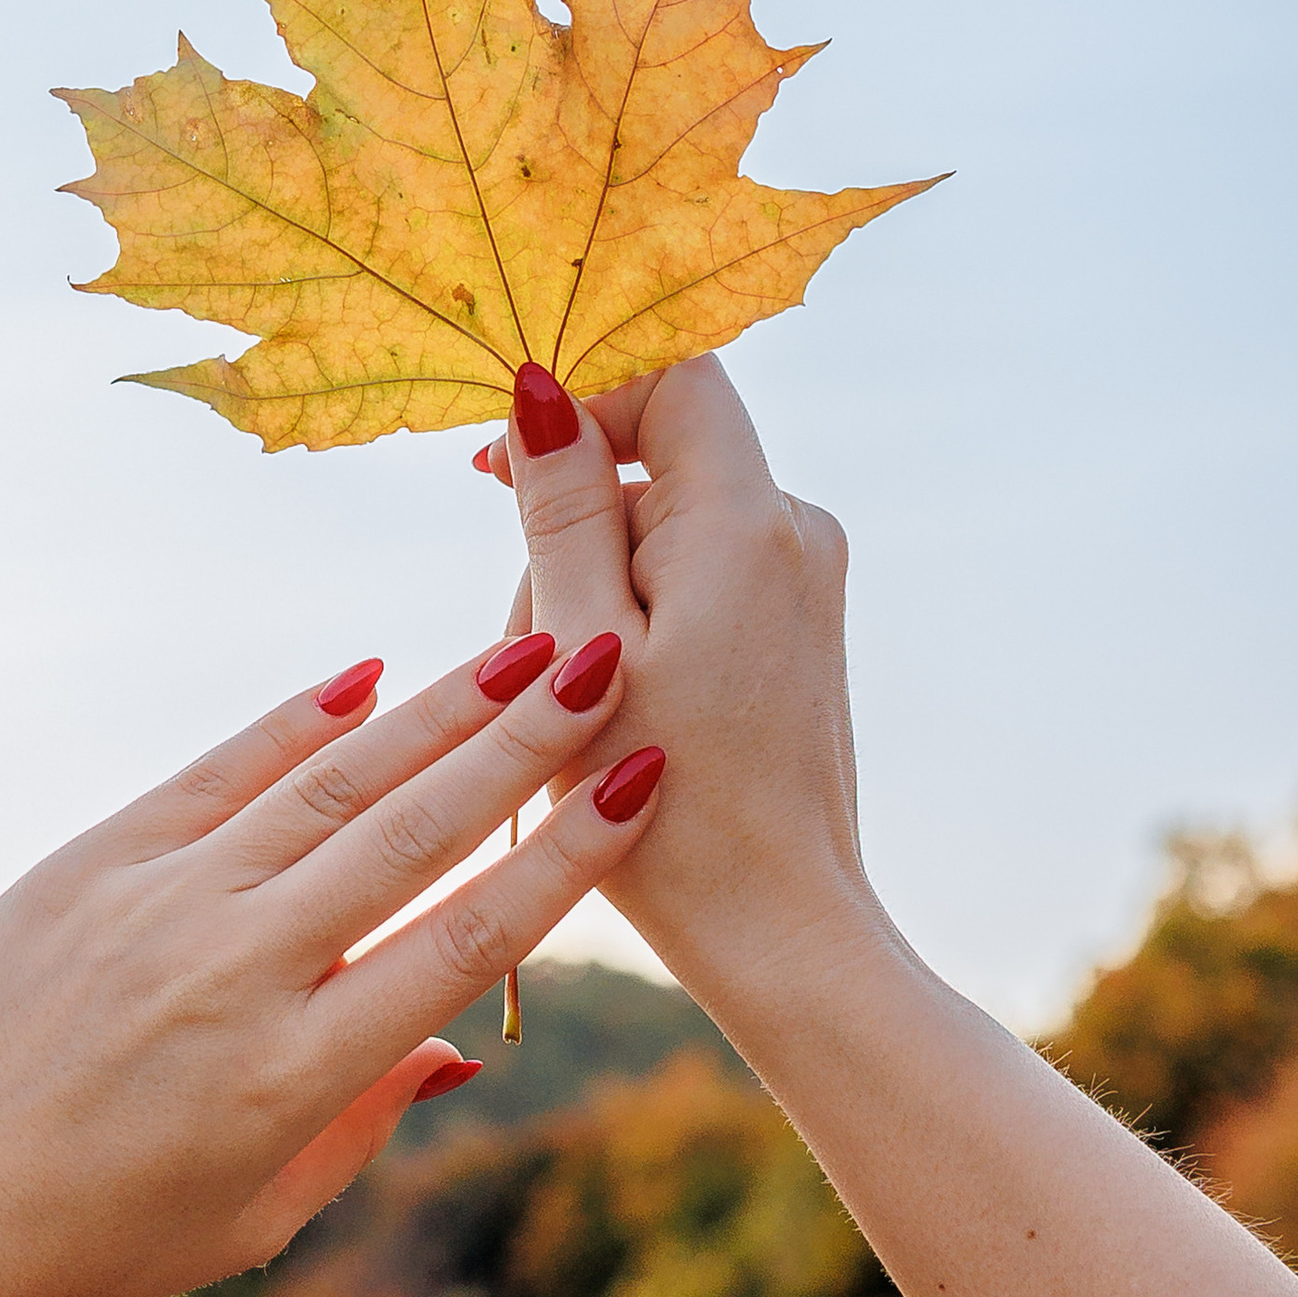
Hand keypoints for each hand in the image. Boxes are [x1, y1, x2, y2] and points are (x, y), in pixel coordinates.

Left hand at [0, 624, 668, 1296]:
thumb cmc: (94, 1238)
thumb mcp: (254, 1219)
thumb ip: (364, 1123)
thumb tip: (460, 1041)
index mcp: (289, 1077)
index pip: (461, 945)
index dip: (562, 862)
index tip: (636, 787)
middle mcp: (234, 974)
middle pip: (408, 837)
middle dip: (520, 748)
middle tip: (606, 668)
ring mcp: (158, 905)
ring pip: (325, 784)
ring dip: (434, 713)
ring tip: (520, 654)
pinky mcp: (90, 862)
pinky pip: (214, 774)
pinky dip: (294, 722)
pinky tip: (368, 677)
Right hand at [475, 354, 890, 1021]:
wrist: (778, 927)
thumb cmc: (664, 803)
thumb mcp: (578, 647)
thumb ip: (559, 505)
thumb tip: (537, 384)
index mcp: (746, 518)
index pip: (670, 370)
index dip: (579, 393)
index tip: (496, 468)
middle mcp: (793, 528)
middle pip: (652, 455)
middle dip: (570, 525)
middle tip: (538, 646)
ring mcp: (802, 576)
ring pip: (660, 522)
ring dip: (594, 586)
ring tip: (576, 703)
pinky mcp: (794, 621)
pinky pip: (692, 571)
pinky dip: (635, 618)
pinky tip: (619, 706)